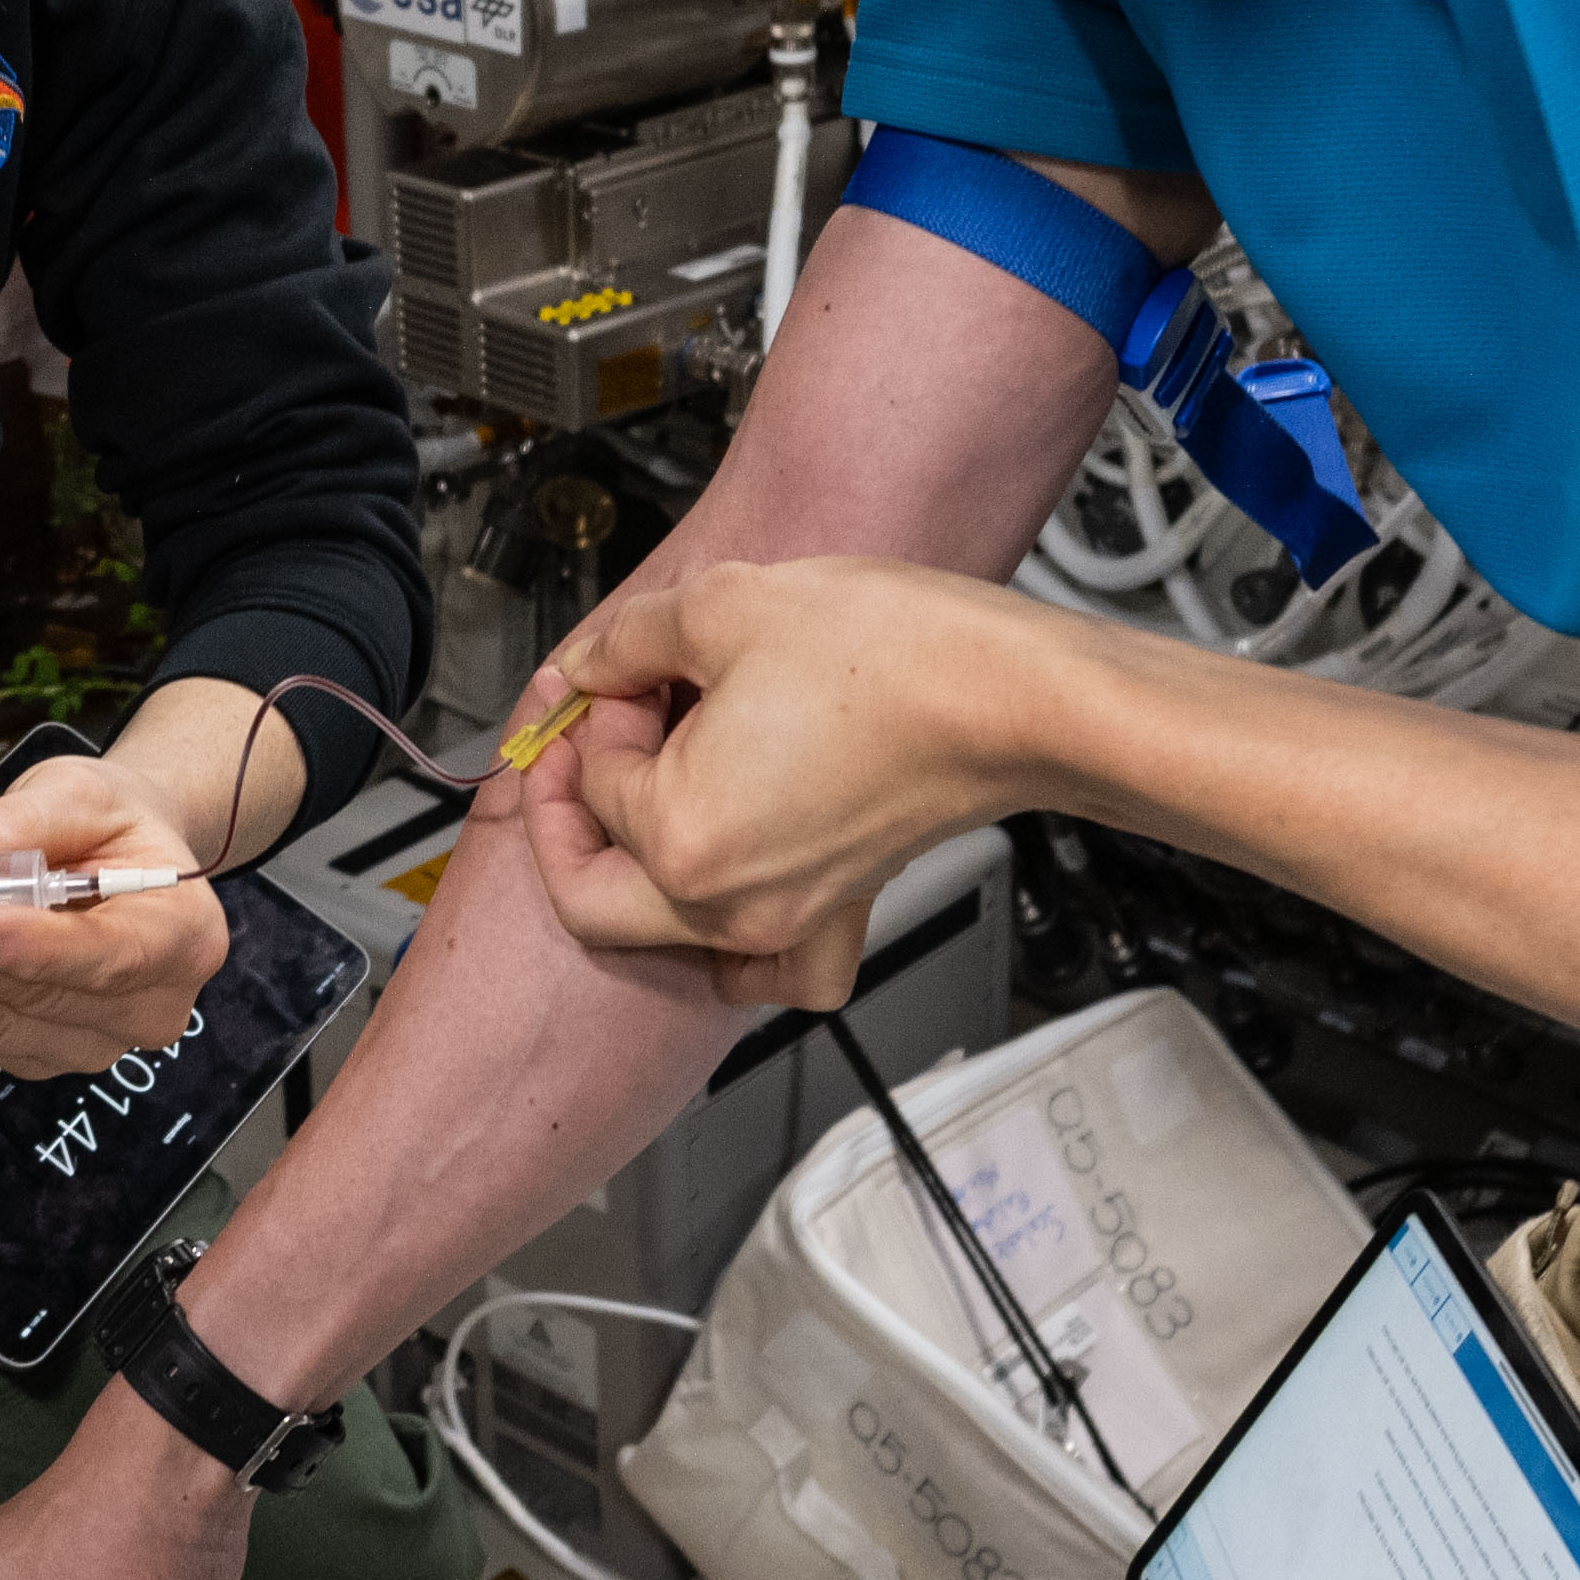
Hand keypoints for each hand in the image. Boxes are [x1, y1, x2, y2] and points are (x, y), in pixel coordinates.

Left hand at [0, 750, 224, 1078]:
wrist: (123, 862)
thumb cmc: (112, 826)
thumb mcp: (81, 793)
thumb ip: (22, 821)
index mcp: (183, 936)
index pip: (107, 956)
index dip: (33, 950)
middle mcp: (148, 1008)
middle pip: (39, 1000)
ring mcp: (93, 1042)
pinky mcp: (40, 1052)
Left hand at [497, 553, 1095, 1002]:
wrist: (1009, 695)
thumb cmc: (894, 657)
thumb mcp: (724, 607)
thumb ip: (626, 641)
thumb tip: (589, 660)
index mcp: (683, 836)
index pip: (591, 779)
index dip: (596, 707)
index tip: (620, 668)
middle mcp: (727, 902)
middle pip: (590, 891)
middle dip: (570, 812)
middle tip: (582, 743)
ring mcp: (786, 918)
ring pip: (664, 932)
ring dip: (637, 862)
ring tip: (657, 784)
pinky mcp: (838, 911)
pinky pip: (769, 971)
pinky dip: (732, 953)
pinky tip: (724, 906)